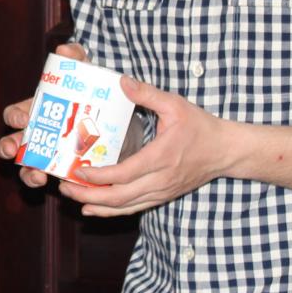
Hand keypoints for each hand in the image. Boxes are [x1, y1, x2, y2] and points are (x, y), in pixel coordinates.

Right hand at [0, 42, 87, 188]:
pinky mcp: (65, 169)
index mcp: (35, 110)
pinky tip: (62, 184)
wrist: (120, 119)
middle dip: (8, 147)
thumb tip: (64, 49)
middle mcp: (36, 134)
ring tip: (38, 176)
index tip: (22, 120)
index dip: (14, 117)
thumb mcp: (86, 74)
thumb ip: (76, 59)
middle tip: (13, 150)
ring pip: (27, 166)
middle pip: (12, 143)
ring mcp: (47, 154)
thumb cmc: (93, 93)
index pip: (14, 114)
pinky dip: (56, 182)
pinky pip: (53, 179)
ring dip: (28, 173)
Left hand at [58, 77, 234, 216]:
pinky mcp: (163, 196)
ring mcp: (162, 191)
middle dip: (89, 195)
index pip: (125, 174)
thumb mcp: (176, 105)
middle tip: (65, 188)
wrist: (225, 151)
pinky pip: (134, 208)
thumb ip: (147, 94)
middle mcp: (160, 179)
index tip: (79, 171)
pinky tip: (94, 209)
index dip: (99, 176)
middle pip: (120, 196)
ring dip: (97, 206)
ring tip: (73, 198)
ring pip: (126, 206)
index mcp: (161, 157)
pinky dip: (112, 211)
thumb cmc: (200, 127)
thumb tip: (122, 82)